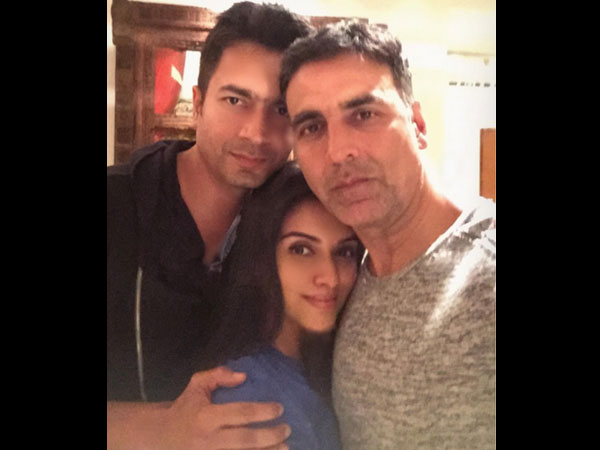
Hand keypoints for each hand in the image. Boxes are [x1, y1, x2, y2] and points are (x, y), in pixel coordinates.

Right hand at [108, 366, 289, 449]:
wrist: (163, 438)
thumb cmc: (185, 409)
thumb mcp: (196, 386)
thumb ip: (218, 375)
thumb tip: (243, 376)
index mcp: (207, 417)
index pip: (241, 413)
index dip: (263, 411)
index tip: (280, 408)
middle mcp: (210, 440)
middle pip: (247, 440)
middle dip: (271, 436)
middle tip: (287, 429)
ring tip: (286, 447)